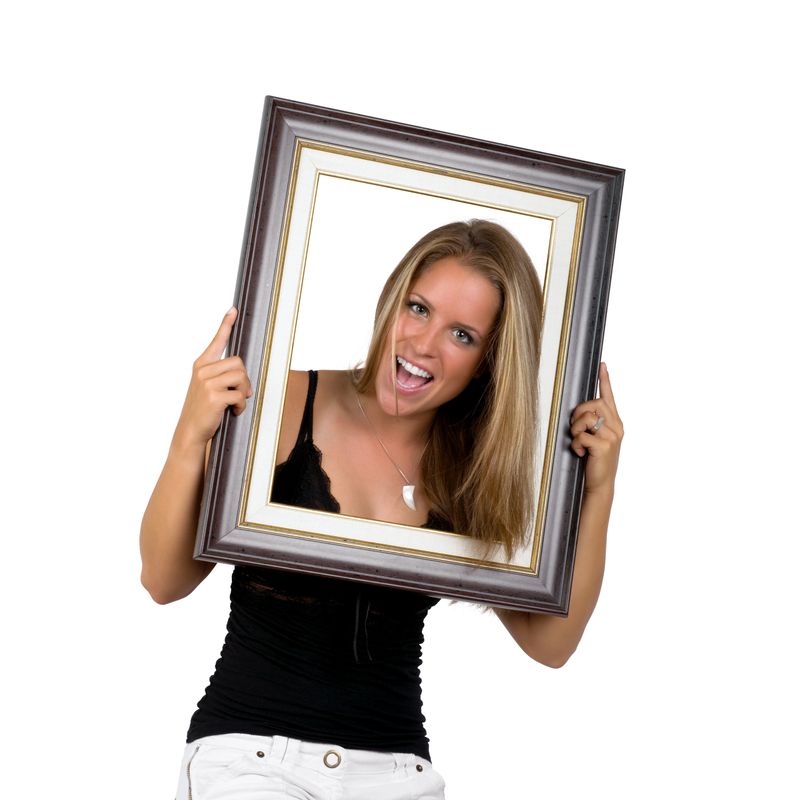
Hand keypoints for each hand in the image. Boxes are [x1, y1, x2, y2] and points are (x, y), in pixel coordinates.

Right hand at [173, 307, 252, 450]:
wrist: (190, 431)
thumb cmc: (203, 410)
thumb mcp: (207, 387)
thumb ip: (221, 376)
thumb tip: (243, 373)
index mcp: (201, 365)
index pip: (217, 341)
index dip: (225, 324)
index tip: (232, 310)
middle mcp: (203, 371)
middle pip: (239, 363)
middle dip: (244, 379)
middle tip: (240, 394)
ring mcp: (207, 383)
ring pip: (241, 377)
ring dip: (244, 392)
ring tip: (235, 403)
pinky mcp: (214, 396)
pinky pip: (240, 395)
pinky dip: (241, 406)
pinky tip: (232, 412)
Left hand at [569, 362, 622, 494]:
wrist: (600, 483)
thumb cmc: (595, 460)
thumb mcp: (597, 439)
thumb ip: (594, 424)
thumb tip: (582, 412)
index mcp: (616, 423)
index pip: (609, 397)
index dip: (605, 380)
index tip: (602, 365)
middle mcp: (617, 427)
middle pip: (594, 403)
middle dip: (579, 412)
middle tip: (575, 428)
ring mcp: (612, 436)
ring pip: (587, 417)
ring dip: (576, 428)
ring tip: (579, 441)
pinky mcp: (604, 446)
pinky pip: (582, 435)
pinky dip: (576, 443)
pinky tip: (580, 453)